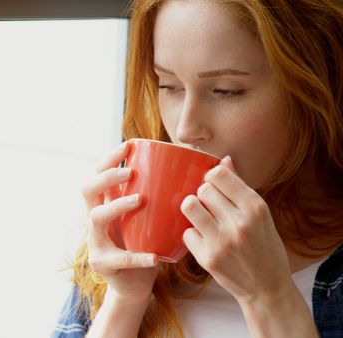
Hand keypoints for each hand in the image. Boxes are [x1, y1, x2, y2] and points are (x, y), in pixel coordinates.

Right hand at [81, 141, 159, 302]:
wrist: (134, 285)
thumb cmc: (147, 245)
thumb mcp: (153, 218)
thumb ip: (168, 196)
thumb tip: (214, 165)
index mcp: (106, 204)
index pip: (98, 174)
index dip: (109, 159)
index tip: (128, 146)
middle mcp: (95, 219)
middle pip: (88, 189)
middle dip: (106, 177)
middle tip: (130, 173)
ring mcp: (95, 241)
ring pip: (96, 217)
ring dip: (117, 205)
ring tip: (139, 200)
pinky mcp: (102, 263)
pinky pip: (119, 257)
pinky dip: (138, 256)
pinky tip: (155, 256)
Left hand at [180, 156, 291, 302]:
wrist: (267, 287)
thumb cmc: (264, 246)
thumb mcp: (260, 215)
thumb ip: (239, 188)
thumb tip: (224, 160)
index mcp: (255, 207)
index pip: (219, 175)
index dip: (211, 177)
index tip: (213, 185)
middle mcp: (239, 222)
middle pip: (202, 190)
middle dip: (203, 195)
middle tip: (210, 206)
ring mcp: (222, 241)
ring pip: (189, 206)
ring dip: (192, 210)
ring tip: (201, 217)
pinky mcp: (207, 258)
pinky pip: (186, 233)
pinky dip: (192, 235)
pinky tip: (204, 240)